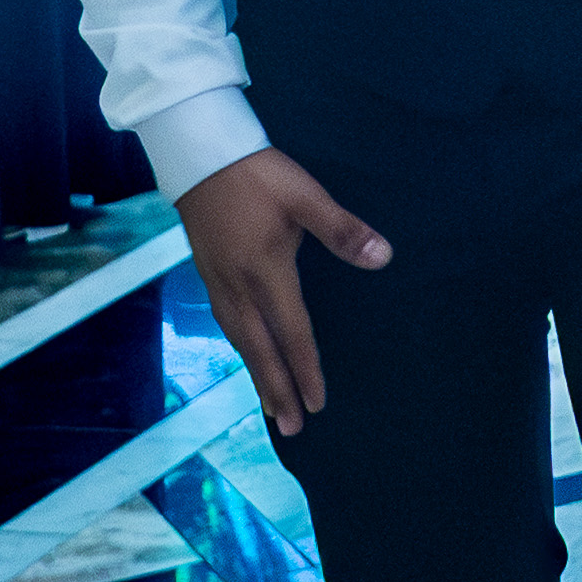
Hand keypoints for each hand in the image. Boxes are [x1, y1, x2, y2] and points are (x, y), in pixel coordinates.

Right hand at [175, 148, 390, 436]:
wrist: (199, 153)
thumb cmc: (257, 174)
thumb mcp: (305, 196)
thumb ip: (342, 230)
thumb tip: (382, 258)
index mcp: (266, 273)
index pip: (293, 333)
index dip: (306, 370)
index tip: (318, 404)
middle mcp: (239, 287)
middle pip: (260, 350)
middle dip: (278, 390)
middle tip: (293, 429)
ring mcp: (218, 281)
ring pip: (239, 341)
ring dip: (257, 374)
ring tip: (271, 405)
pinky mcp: (207, 272)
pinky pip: (227, 325)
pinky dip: (240, 349)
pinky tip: (246, 352)